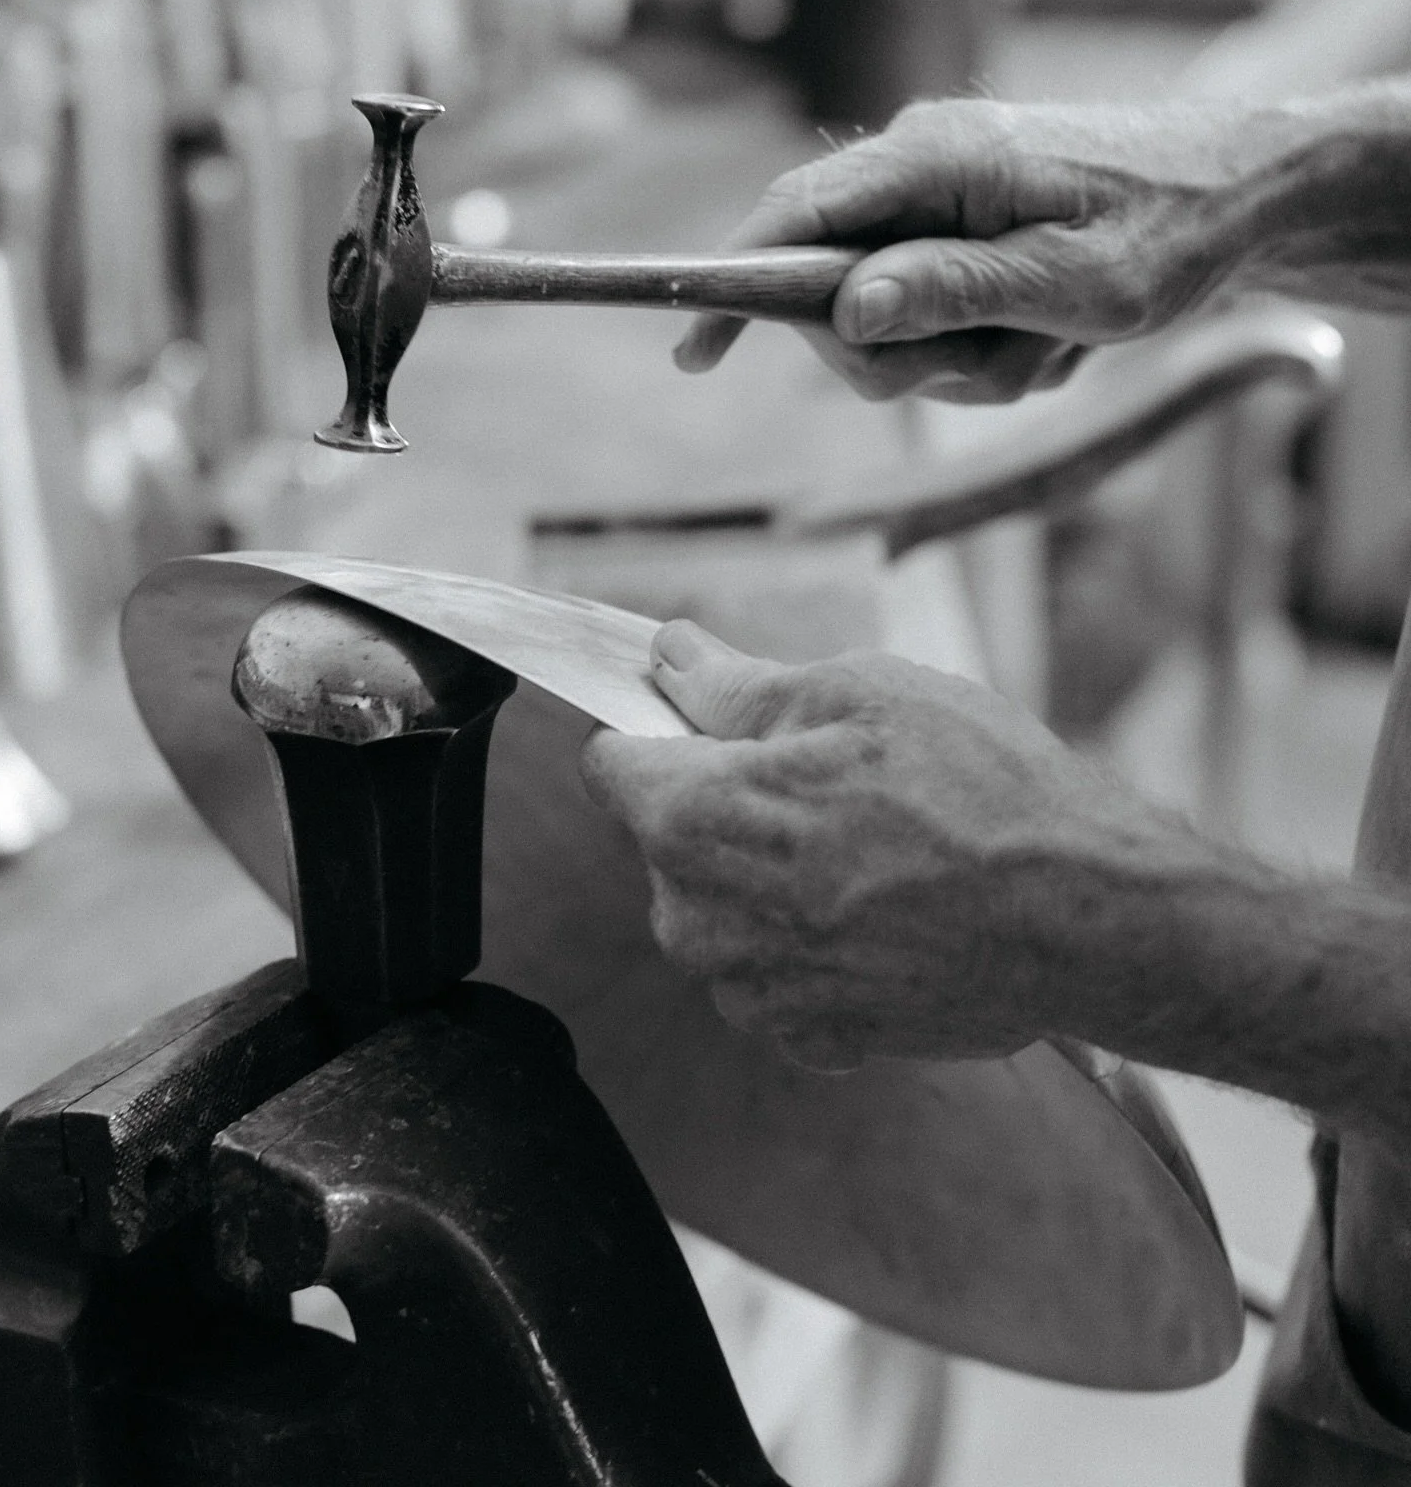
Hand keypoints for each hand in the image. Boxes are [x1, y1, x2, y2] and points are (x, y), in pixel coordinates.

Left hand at [579, 620, 1172, 1072]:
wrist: (1086, 919)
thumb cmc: (982, 792)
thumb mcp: (859, 693)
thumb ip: (738, 686)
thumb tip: (671, 657)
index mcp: (697, 820)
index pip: (609, 763)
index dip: (658, 727)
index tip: (712, 718)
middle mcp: (700, 922)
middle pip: (665, 838)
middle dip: (724, 799)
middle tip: (830, 779)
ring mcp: (751, 993)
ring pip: (718, 906)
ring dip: (767, 874)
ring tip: (872, 848)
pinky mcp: (807, 1039)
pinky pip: (771, 968)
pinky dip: (809, 938)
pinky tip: (885, 911)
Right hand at [679, 96, 1286, 400]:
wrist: (1246, 194)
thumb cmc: (1172, 228)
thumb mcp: (1074, 282)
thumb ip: (956, 291)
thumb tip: (846, 309)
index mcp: (940, 156)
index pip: (797, 213)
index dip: (733, 282)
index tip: (693, 353)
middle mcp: (925, 166)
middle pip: (836, 289)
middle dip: (904, 357)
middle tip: (996, 366)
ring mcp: (941, 199)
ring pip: (890, 320)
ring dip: (964, 361)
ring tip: (1052, 346)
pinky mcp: (960, 230)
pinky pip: (933, 317)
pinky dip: (988, 350)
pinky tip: (1053, 338)